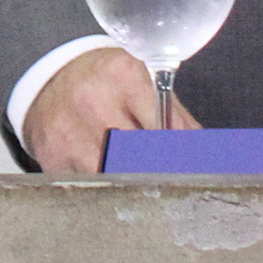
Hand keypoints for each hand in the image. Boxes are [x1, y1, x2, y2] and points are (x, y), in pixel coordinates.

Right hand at [22, 44, 196, 173]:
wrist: (52, 78)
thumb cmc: (109, 85)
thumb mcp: (143, 85)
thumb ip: (178, 120)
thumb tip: (210, 160)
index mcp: (126, 75)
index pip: (167, 131)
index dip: (183, 157)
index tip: (191, 171)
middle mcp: (93, 98)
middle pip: (143, 159)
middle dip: (159, 172)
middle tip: (168, 178)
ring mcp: (69, 128)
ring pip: (117, 178)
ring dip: (132, 184)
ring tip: (139, 179)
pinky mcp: (52, 153)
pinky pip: (90, 185)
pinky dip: (104, 186)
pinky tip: (107, 175)